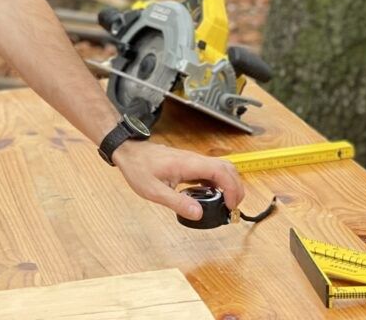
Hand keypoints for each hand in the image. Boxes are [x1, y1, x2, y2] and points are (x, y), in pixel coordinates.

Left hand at [111, 141, 243, 221]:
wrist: (129, 152)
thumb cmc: (139, 168)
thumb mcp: (154, 191)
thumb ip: (177, 203)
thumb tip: (198, 213)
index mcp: (189, 164)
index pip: (221, 171)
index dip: (232, 189)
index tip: (230, 206)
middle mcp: (194, 159)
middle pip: (227, 168)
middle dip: (236, 188)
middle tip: (233, 208)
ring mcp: (193, 160)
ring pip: (221, 168)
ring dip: (229, 185)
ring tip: (225, 204)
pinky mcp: (189, 164)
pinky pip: (210, 171)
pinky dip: (218, 183)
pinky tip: (210, 196)